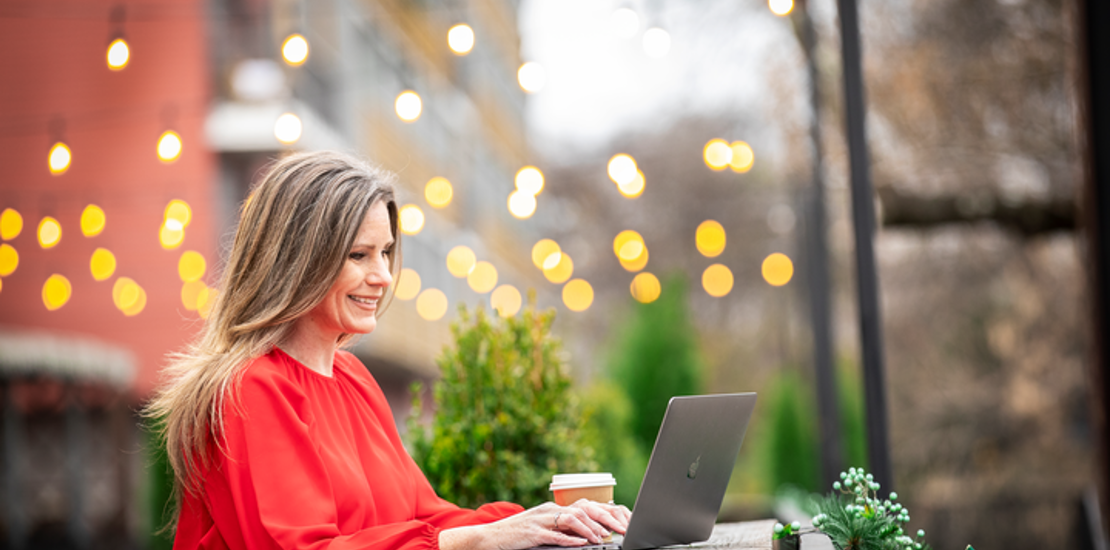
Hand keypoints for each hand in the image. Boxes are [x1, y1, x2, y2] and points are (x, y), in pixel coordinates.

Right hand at [439, 500, 631, 549]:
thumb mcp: (543, 527)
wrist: (490, 537)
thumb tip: (587, 534)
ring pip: (571, 520)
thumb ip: (563, 528)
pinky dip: (570, 540)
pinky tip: (581, 544)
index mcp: (554, 508)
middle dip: (604, 520)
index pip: (586, 506)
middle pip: (583, 510)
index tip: (621, 524)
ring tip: (601, 538)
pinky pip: (555, 535)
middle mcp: (549, 510)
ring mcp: (540, 520)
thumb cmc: (518, 534)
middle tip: (619, 530)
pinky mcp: (533, 533)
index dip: (605, 514)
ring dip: (589, 530)